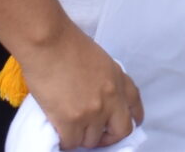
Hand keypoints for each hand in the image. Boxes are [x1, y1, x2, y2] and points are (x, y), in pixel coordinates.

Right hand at [19, 25, 142, 149]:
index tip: (131, 124)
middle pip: (121, 130)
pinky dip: (65, 141)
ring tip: (71, 128)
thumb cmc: (67, 44)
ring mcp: (93, 111)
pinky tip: (59, 131)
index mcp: (118, 79)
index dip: (134, 118)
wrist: (49, 42)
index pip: (135, 105)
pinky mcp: (71, 120)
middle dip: (109, 137)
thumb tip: (96, 96)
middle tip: (95, 136)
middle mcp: (111, 98)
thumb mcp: (99, 60)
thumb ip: (104, 80)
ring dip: (82, 137)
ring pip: (92, 140)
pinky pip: (71, 143)